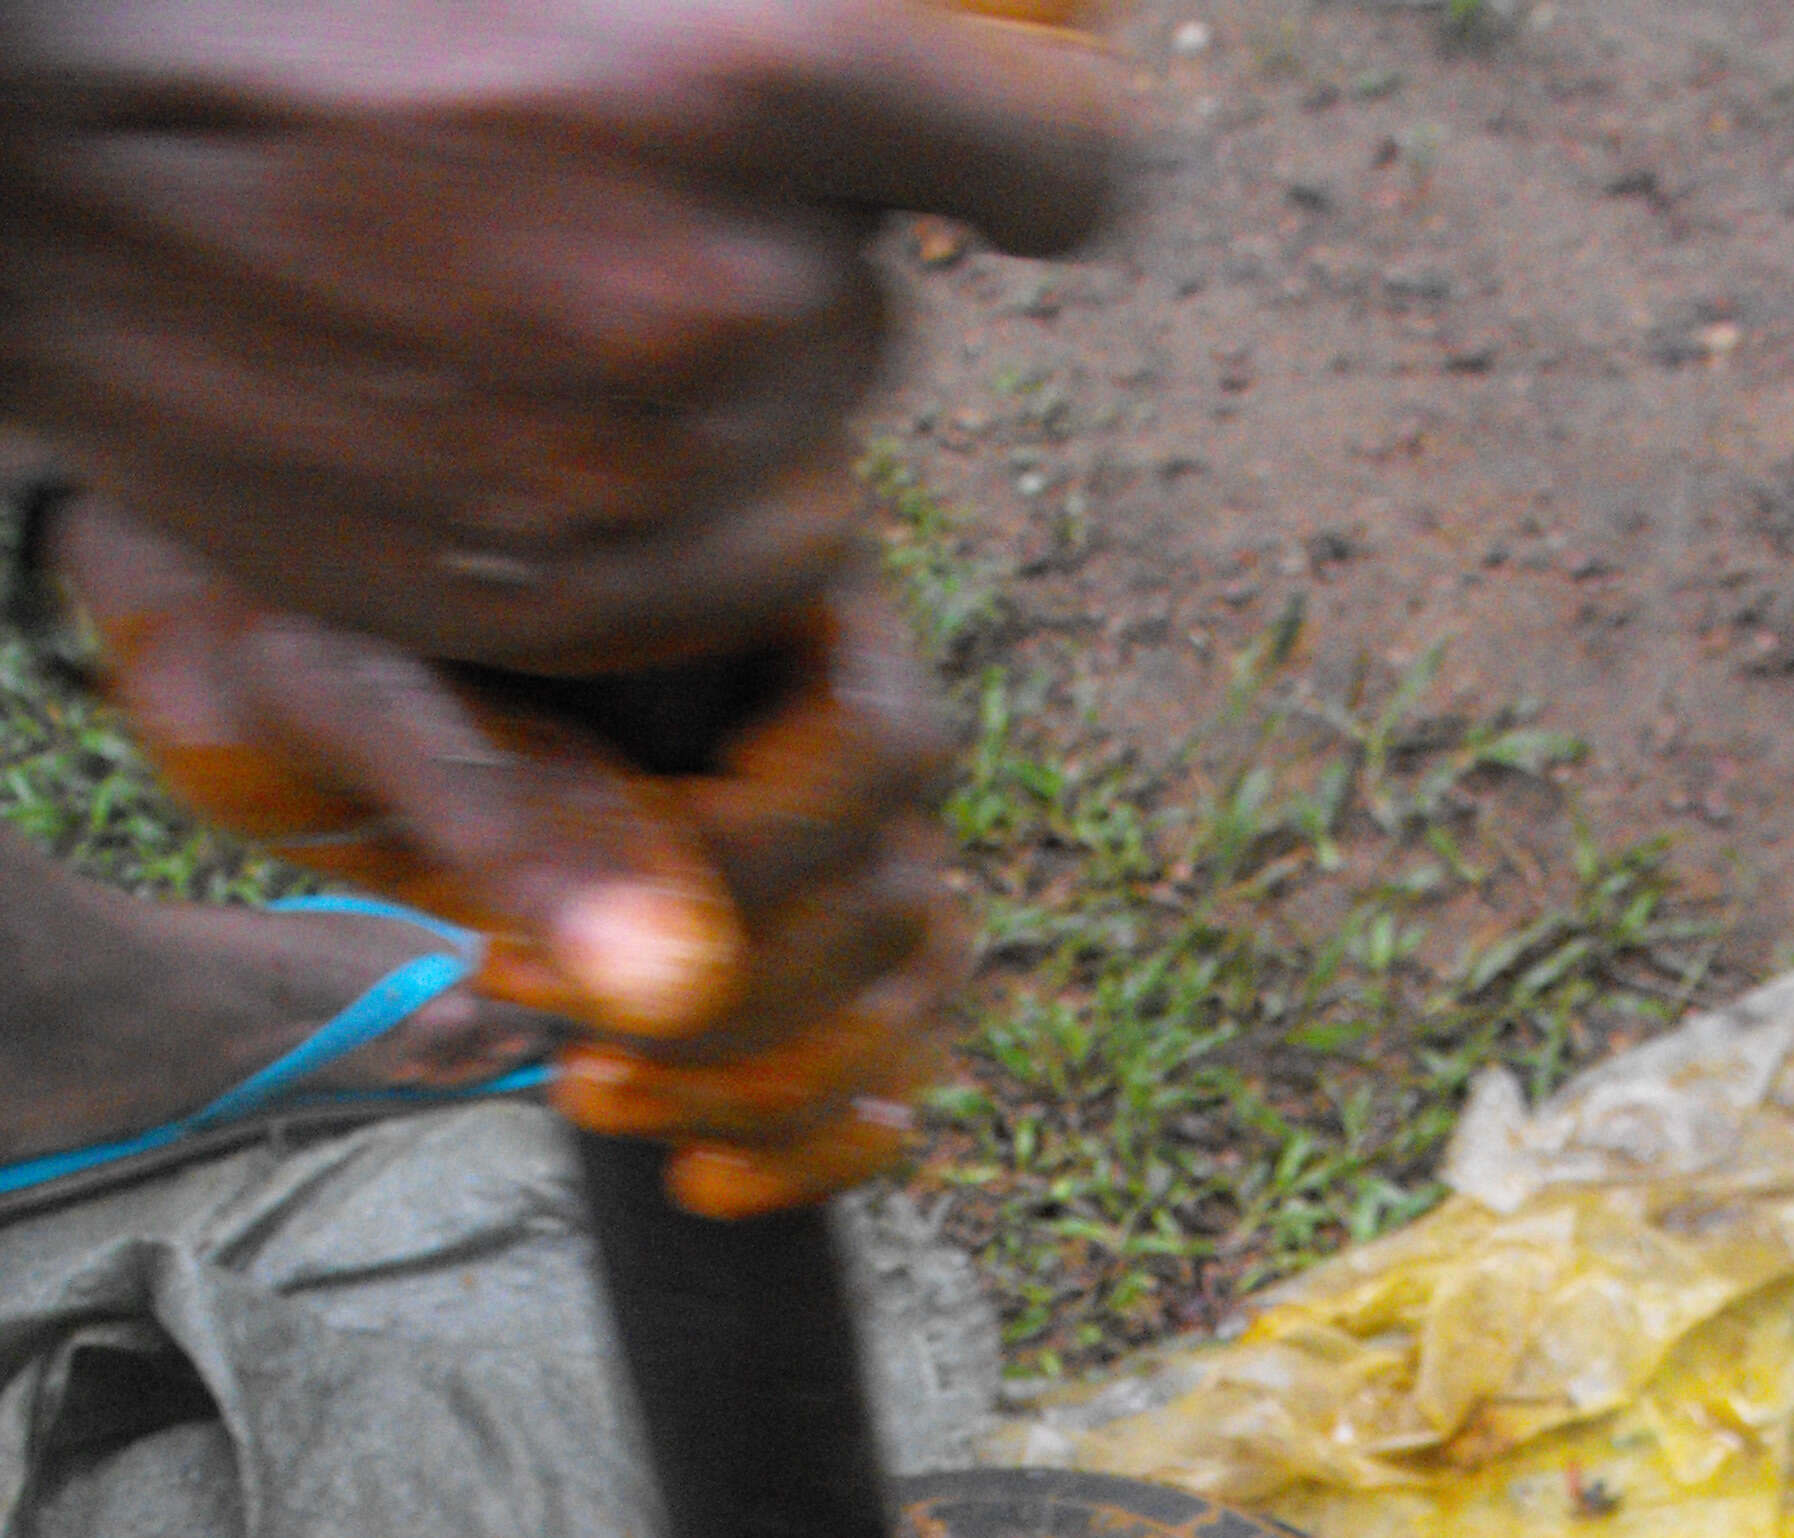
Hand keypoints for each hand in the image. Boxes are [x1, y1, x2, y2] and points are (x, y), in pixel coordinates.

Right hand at [0, 0, 1125, 674]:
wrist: (40, 153)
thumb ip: (766, 19)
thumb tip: (937, 62)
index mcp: (752, 60)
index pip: (1060, 162)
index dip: (1028, 151)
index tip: (991, 155)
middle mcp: (732, 279)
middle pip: (888, 303)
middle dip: (793, 250)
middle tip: (603, 194)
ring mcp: (653, 462)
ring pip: (822, 449)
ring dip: (736, 392)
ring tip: (543, 304)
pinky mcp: (573, 591)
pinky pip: (746, 566)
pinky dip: (683, 510)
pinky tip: (530, 416)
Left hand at [62, 493, 971, 1215]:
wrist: (226, 619)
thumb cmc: (276, 599)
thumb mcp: (352, 680)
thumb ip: (507, 808)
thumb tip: (674, 973)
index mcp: (756, 580)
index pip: (875, 753)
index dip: (750, 870)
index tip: (560, 921)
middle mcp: (813, 704)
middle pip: (894, 899)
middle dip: (734, 1008)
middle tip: (536, 1016)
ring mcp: (807, 824)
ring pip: (899, 990)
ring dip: (772, 1091)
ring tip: (588, 1099)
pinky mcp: (766, 928)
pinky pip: (867, 1053)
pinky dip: (810, 1141)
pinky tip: (698, 1179)